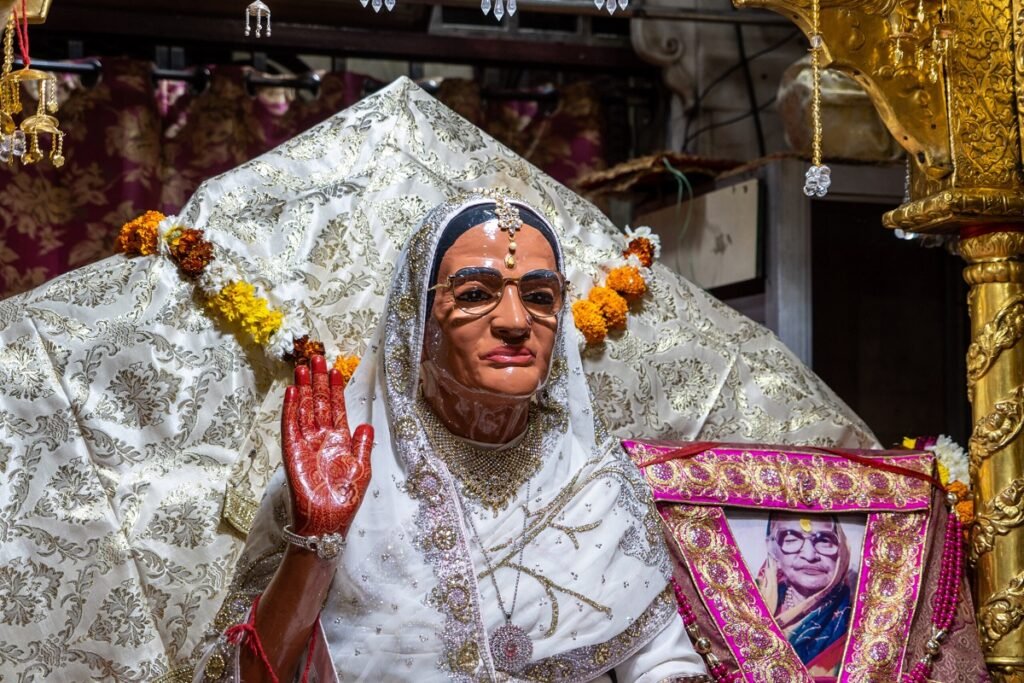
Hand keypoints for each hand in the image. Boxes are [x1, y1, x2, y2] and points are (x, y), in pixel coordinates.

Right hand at [282, 355, 372, 537]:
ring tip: (302, 368)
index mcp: (339, 441)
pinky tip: (292, 392)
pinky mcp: (293, 452)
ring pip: (303, 409)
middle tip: (315, 358)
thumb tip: (366, 425)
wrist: (329, 520)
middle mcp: (321, 438)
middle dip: (317, 381)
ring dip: (303, 389)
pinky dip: (291, 409)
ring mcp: (306, 443)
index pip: (335, 409)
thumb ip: (363, 445)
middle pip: (318, 403)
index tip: (333, 370)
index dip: (334, 389)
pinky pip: (290, 426)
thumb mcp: (362, 468)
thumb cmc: (345, 498)